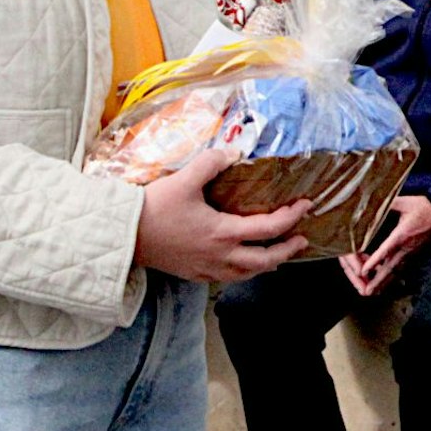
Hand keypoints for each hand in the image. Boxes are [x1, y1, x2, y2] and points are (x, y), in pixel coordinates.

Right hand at [134, 149, 309, 281]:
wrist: (125, 237)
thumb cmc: (154, 209)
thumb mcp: (184, 179)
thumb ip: (211, 162)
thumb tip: (232, 152)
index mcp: (223, 233)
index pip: (269, 227)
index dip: (292, 216)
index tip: (305, 205)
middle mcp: (221, 256)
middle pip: (266, 260)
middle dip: (288, 250)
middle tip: (302, 239)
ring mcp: (207, 269)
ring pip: (248, 274)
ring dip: (268, 264)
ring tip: (278, 254)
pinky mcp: (194, 274)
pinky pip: (228, 279)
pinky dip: (244, 272)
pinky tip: (242, 264)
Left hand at [340, 195, 430, 296]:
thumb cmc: (422, 207)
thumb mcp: (404, 202)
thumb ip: (387, 204)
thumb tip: (372, 204)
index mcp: (402, 235)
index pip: (386, 250)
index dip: (374, 261)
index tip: (364, 271)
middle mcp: (406, 248)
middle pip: (389, 269)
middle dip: (376, 281)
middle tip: (365, 292)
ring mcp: (410, 254)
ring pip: (394, 272)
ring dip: (381, 282)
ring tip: (369, 291)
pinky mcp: (412, 256)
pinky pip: (399, 270)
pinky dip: (389, 278)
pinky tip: (381, 284)